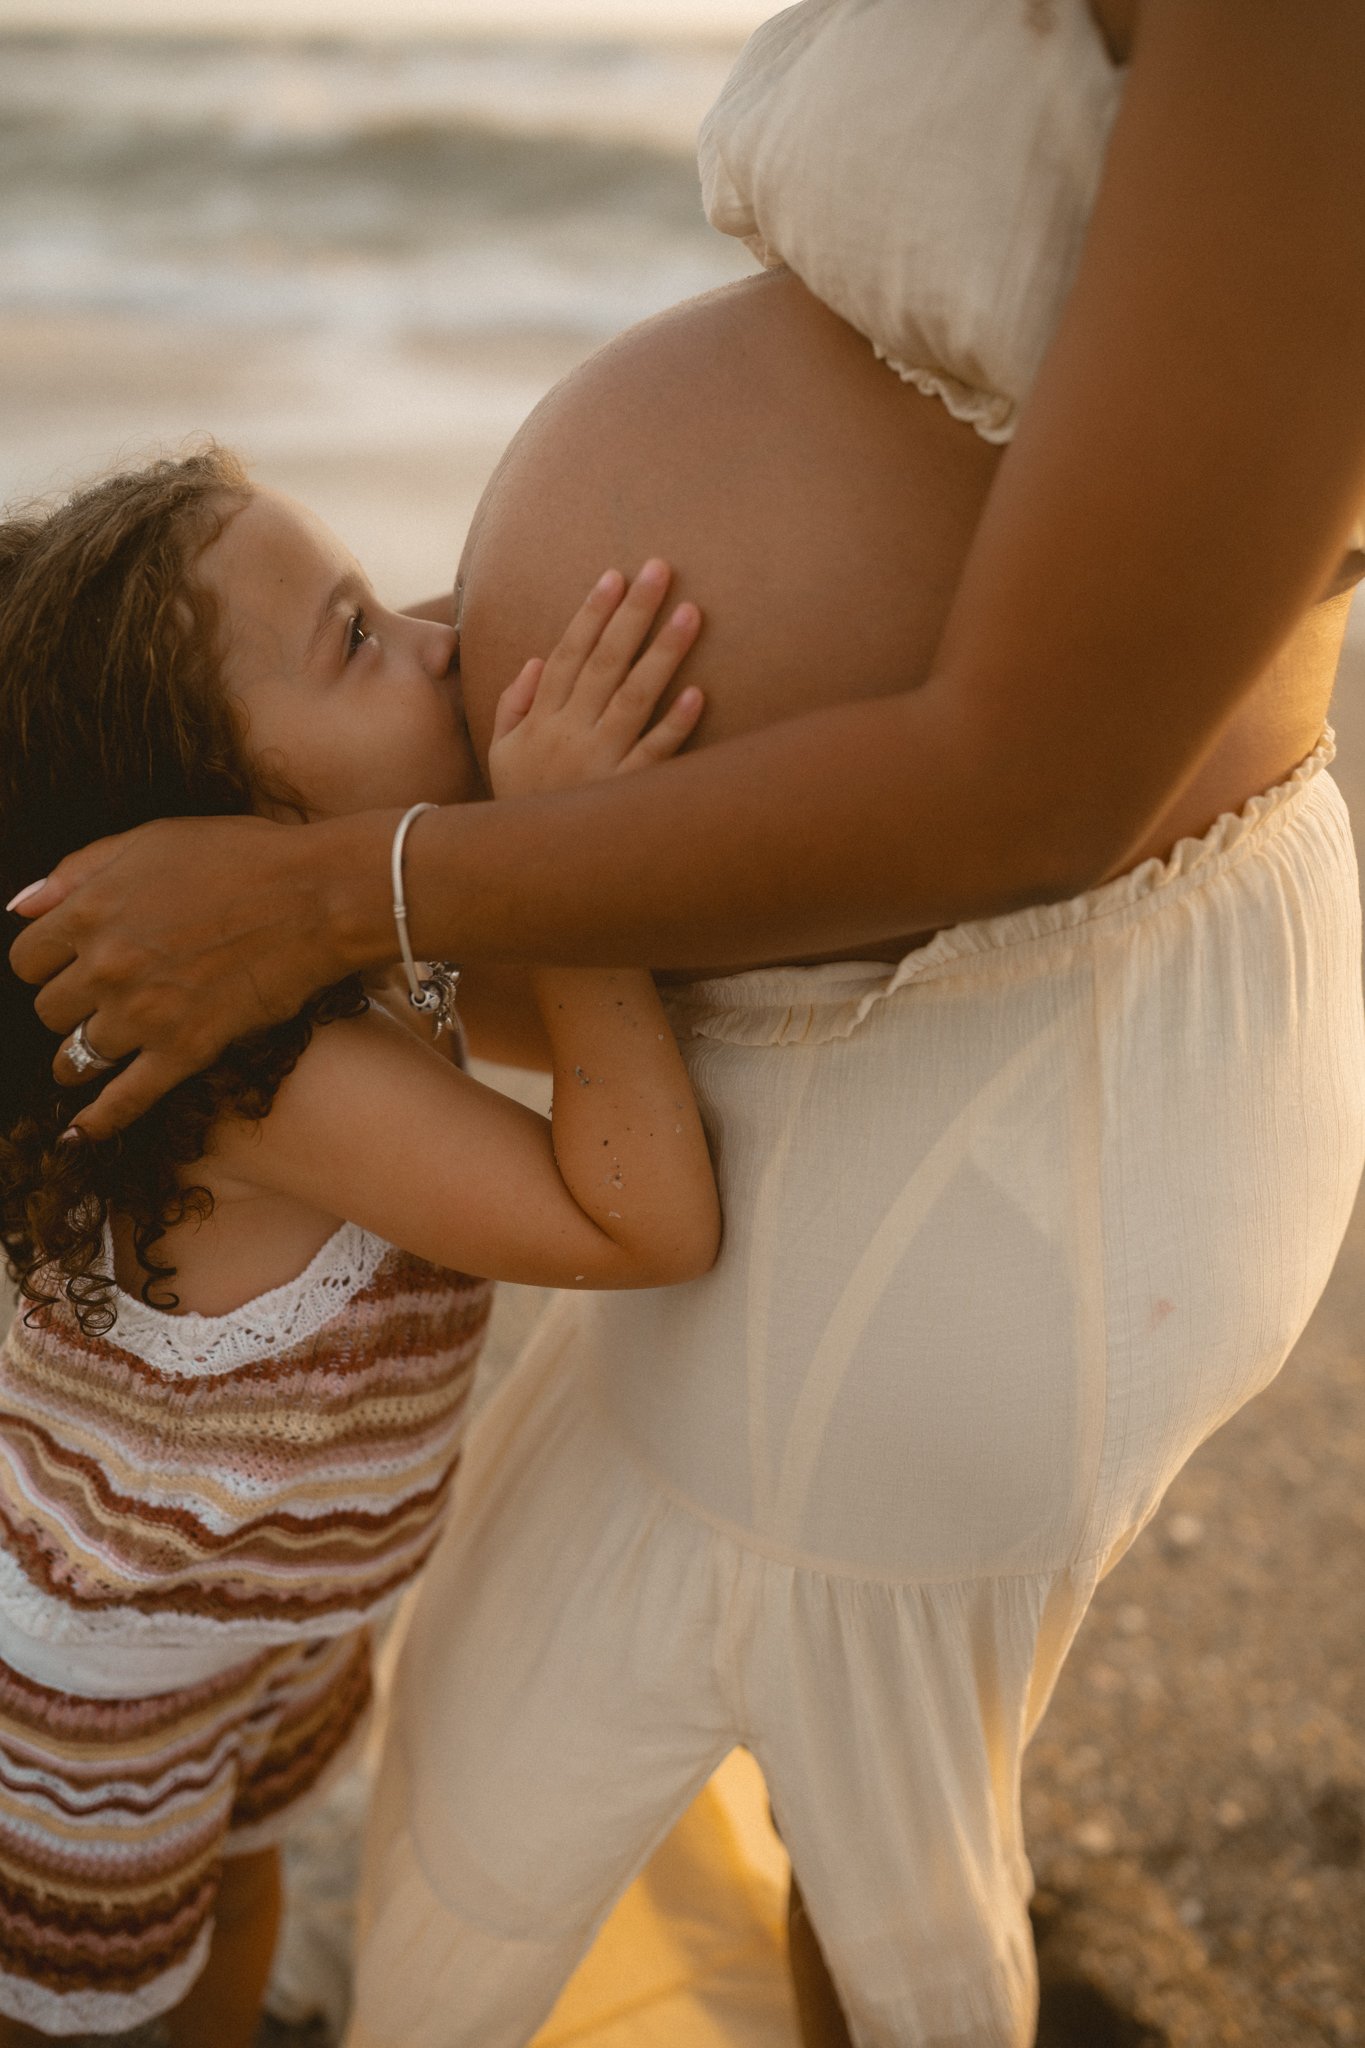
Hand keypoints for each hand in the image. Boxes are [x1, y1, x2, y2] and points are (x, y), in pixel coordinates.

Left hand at [7, 813, 353, 1141]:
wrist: (317, 898)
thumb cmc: (242, 857)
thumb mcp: (151, 840)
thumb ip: (77, 870)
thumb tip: (19, 906)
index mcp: (91, 910)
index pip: (27, 958)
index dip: (47, 963)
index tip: (70, 965)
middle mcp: (106, 966)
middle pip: (48, 1010)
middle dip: (69, 1005)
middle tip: (102, 999)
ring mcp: (143, 1013)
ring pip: (77, 1055)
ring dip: (80, 1055)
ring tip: (92, 1055)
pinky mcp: (184, 1050)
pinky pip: (125, 1098)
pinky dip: (98, 1121)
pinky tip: (79, 1135)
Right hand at [487, 559, 702, 798]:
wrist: (531, 870)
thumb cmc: (524, 803)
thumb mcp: (501, 754)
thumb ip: (513, 704)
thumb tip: (536, 659)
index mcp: (541, 720)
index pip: (568, 653)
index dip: (591, 613)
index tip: (614, 575)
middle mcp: (569, 734)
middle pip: (605, 662)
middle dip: (633, 613)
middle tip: (660, 569)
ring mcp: (599, 763)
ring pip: (634, 698)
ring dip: (662, 653)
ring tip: (691, 612)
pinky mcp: (625, 793)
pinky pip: (653, 756)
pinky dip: (674, 726)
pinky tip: (698, 694)